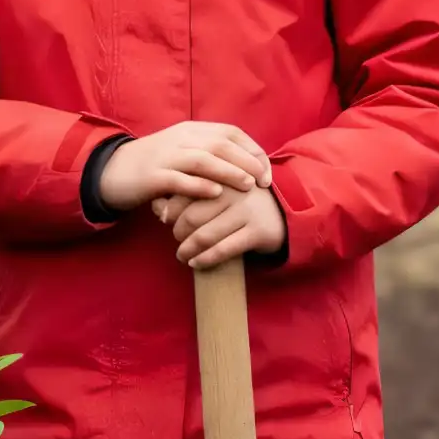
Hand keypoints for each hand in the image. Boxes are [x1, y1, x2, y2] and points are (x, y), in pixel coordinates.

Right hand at [99, 120, 272, 212]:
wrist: (112, 171)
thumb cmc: (154, 165)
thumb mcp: (183, 151)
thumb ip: (208, 154)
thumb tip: (246, 166)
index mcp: (191, 130)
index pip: (230, 133)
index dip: (252, 151)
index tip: (266, 171)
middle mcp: (180, 139)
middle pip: (220, 144)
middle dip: (247, 161)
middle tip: (263, 181)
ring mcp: (165, 157)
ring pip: (203, 159)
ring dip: (228, 171)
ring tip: (247, 185)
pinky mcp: (152, 176)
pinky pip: (179, 179)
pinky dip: (199, 185)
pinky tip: (215, 194)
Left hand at [154, 183, 286, 268]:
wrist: (283, 212)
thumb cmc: (239, 202)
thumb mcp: (217, 192)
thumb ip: (187, 194)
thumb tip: (155, 206)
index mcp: (222, 176)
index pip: (185, 193)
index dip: (170, 209)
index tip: (165, 219)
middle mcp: (234, 191)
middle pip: (191, 216)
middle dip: (177, 231)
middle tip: (176, 239)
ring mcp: (246, 211)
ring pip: (205, 235)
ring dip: (187, 249)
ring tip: (182, 255)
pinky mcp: (257, 232)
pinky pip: (224, 249)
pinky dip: (205, 259)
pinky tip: (195, 263)